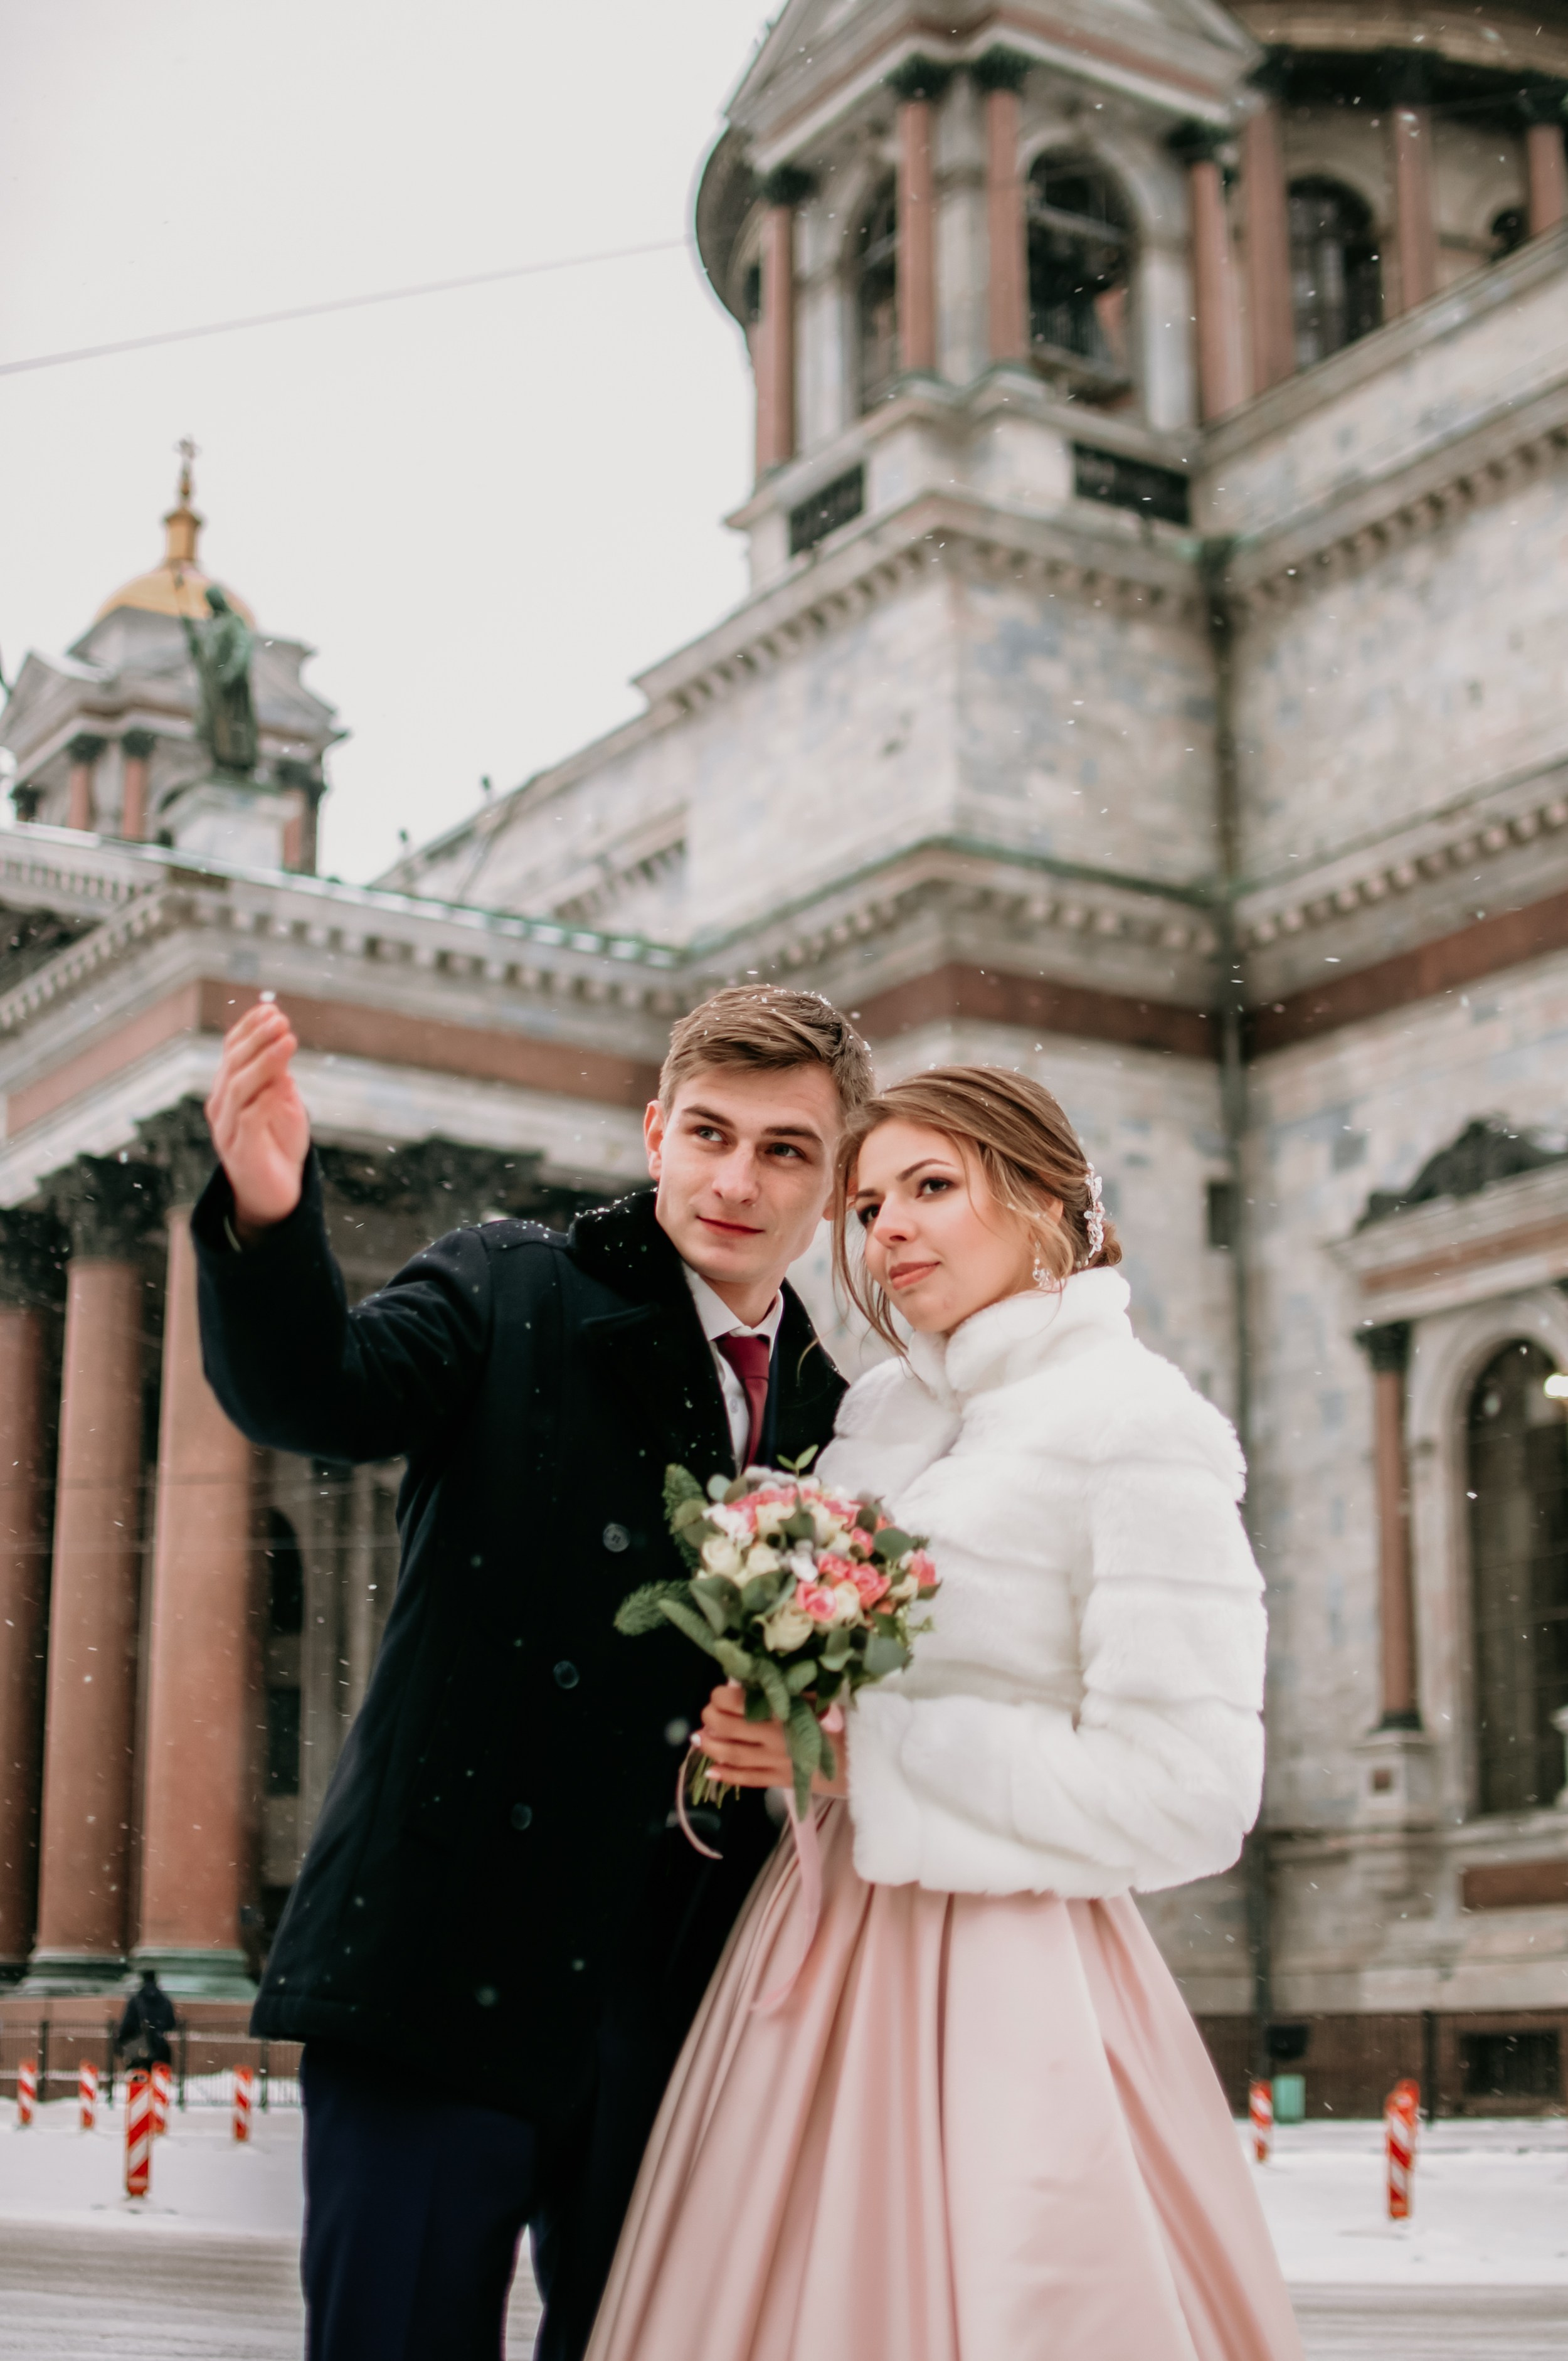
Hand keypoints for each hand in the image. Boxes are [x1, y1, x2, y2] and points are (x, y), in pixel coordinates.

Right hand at [204, 1000, 310, 1240]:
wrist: (276, 1196)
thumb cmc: (280, 1146)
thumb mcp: (285, 1105)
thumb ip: (279, 1080)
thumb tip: (281, 1045)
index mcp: (229, 1090)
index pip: (232, 1052)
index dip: (248, 1029)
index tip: (270, 1008)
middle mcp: (222, 1107)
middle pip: (233, 1065)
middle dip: (257, 1039)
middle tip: (280, 1019)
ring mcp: (227, 1130)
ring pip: (239, 1087)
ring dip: (263, 1061)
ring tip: (287, 1040)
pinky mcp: (240, 1152)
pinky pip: (248, 1119)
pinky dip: (264, 1098)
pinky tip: (283, 1081)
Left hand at [696, 1681, 847, 1797]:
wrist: (870, 1759)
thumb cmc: (847, 1722)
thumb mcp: (820, 1697)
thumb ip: (792, 1690)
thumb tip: (761, 1681)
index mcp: (784, 1711)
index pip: (740, 1702)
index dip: (721, 1698)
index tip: (717, 1693)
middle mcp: (775, 1737)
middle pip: (730, 1729)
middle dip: (711, 1720)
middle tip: (706, 1713)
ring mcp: (777, 1761)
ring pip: (734, 1755)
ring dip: (712, 1747)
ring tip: (699, 1739)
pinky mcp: (784, 1780)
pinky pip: (750, 1779)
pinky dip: (729, 1775)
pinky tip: (713, 1771)